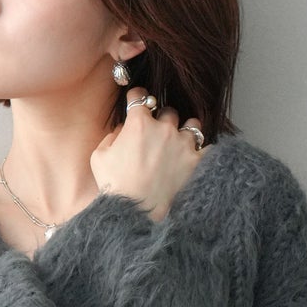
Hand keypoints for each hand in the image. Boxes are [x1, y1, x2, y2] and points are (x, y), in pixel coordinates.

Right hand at [90, 91, 210, 221]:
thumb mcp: (100, 156)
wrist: (135, 210)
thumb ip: (112, 135)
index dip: (138, 98)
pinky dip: (202, 149)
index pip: (140, 96)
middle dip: (163, 119)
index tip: (138, 102)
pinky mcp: (195, 161)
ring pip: (192, 124)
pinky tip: (196, 154)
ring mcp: (182, 143)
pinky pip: (206, 146)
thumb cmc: (114, 184)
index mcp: (139, 122)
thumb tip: (123, 129)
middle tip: (158, 132)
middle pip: (169, 111)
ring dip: (186, 130)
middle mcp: (164, 127)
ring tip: (180, 141)